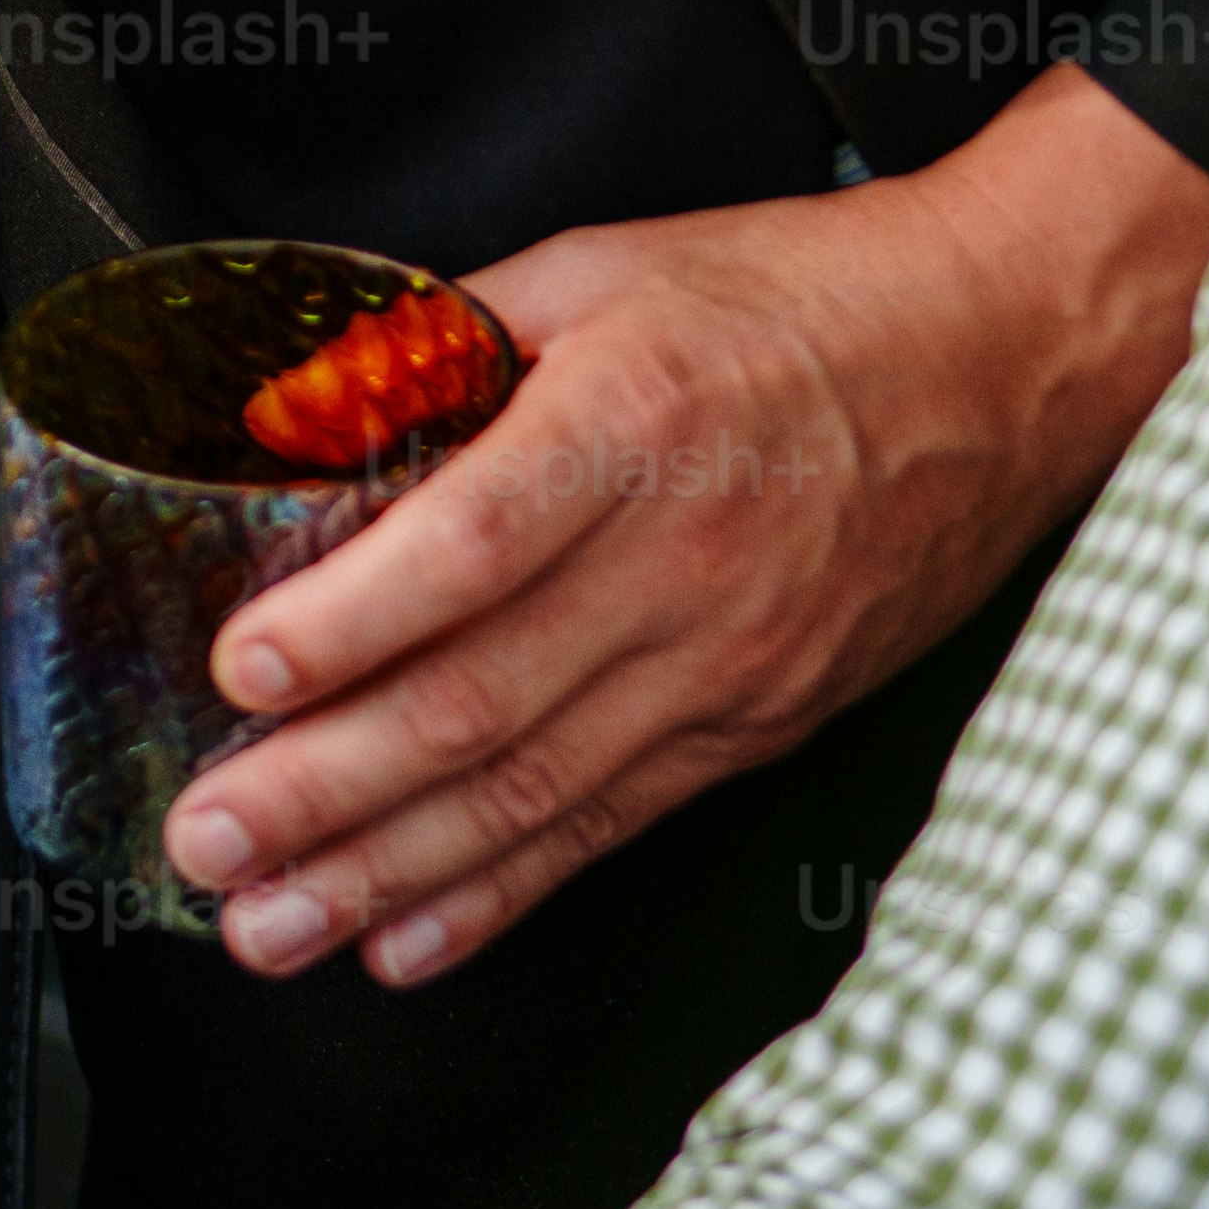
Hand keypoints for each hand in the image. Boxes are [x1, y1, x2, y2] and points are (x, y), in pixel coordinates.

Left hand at [163, 63, 1208, 988]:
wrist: (1004, 363)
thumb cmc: (794, 302)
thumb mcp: (599, 268)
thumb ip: (436, 339)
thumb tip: (287, 406)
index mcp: (635, 423)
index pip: (475, 544)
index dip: (354, 619)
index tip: (243, 669)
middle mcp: (685, 563)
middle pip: (484, 701)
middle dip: (326, 790)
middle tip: (205, 843)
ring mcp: (728, 665)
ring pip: (534, 793)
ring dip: (386, 873)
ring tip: (270, 925)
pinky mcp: (755, 728)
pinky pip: (611, 828)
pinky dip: (501, 897)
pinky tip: (405, 939)